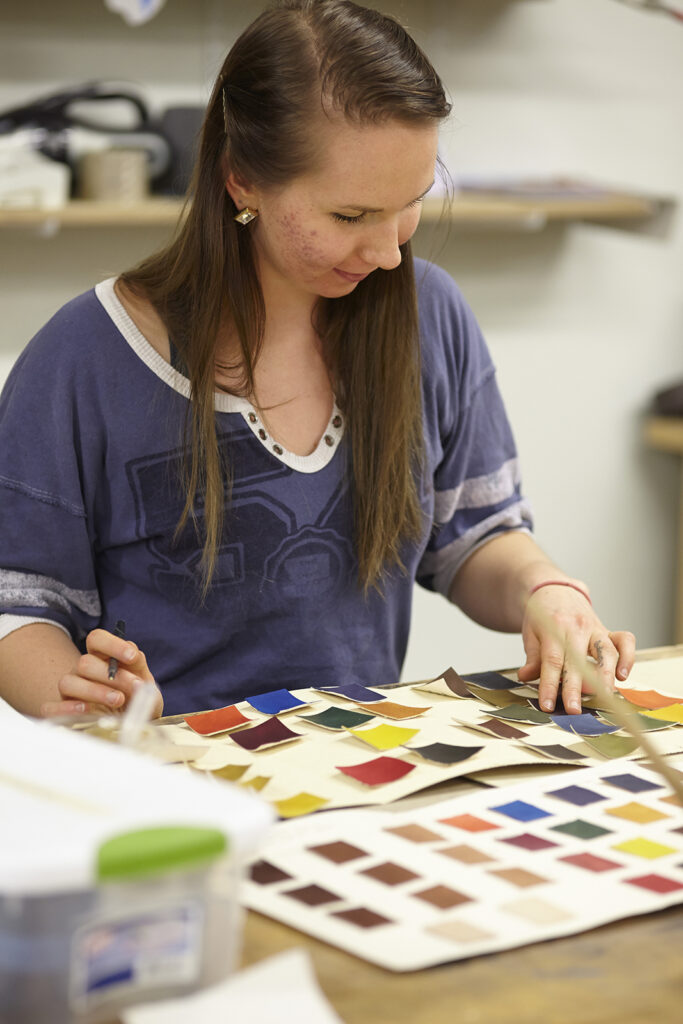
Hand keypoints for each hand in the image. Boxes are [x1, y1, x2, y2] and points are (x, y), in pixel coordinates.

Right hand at [40, 628, 163, 718]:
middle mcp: (83, 671)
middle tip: (133, 688)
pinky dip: (67, 708)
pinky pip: (51, 707)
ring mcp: (70, 691)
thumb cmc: (136, 701)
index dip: (112, 644)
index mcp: (102, 657)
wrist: (132, 727)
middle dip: (111, 675)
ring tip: (118, 700)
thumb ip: (139, 667)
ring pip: (68, 682)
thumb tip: (134, 655)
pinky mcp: (62, 712)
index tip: (132, 656)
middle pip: (84, 662)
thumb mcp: (144, 683)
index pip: (97, 638)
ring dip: (95, 691)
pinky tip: (87, 711)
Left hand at [517, 585, 635, 713]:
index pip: (552, 661)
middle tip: (574, 710)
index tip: (547, 705)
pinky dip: (628, 657)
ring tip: (604, 697)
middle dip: (576, 688)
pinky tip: (623, 676)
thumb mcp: (531, 632)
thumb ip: (532, 656)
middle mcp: (578, 628)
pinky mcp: (609, 631)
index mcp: (554, 628)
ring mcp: (596, 628)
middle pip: (578, 660)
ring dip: (606, 676)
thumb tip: (526, 676)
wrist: (555, 590)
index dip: (549, 685)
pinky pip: (625, 641)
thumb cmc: (542, 616)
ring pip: (606, 651)